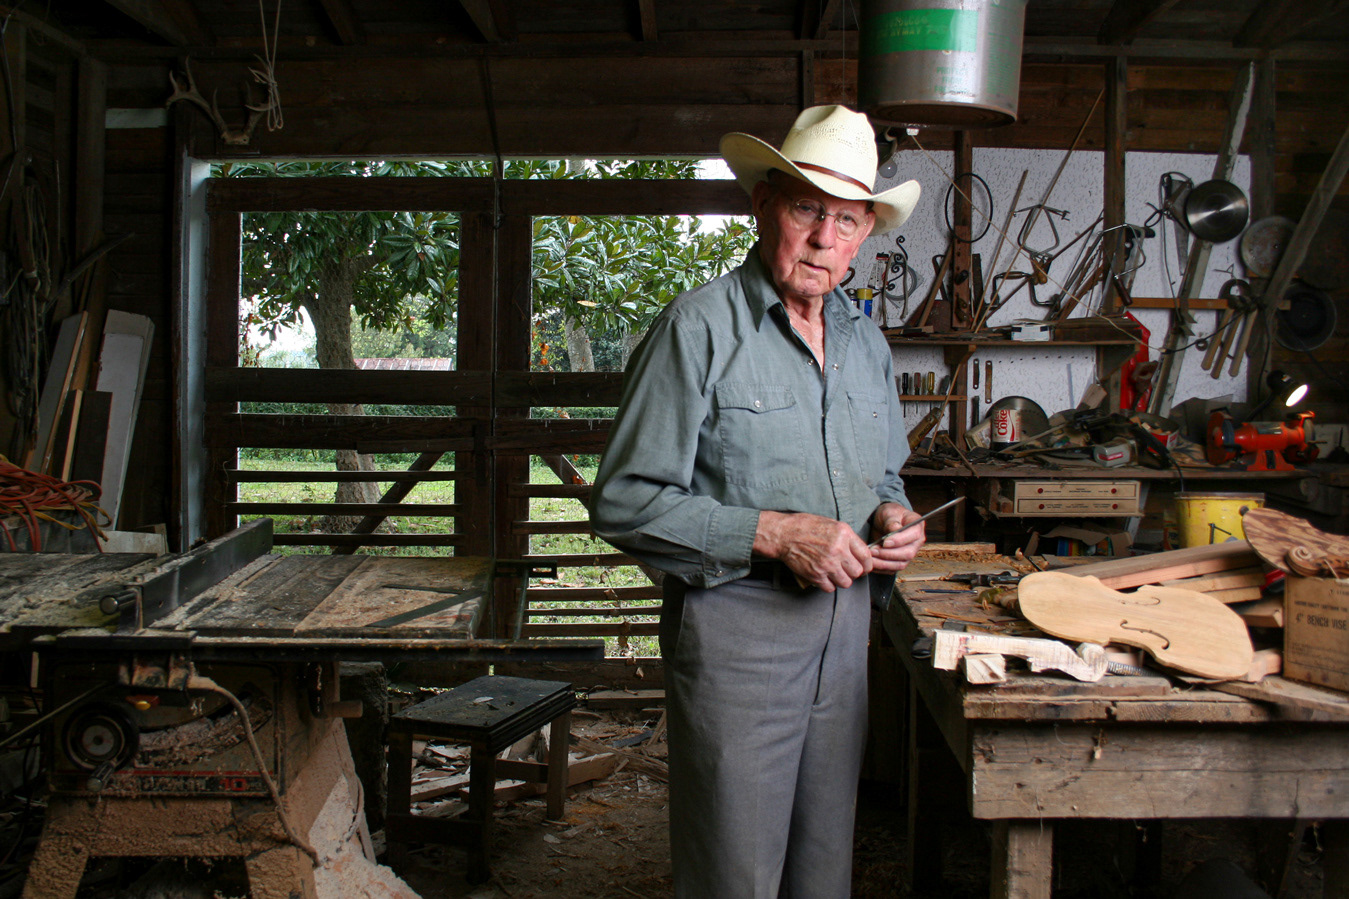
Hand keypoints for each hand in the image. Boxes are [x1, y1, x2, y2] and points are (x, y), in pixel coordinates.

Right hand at [754, 510, 872, 591]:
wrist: (784, 534)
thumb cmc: (806, 526)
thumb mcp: (831, 524)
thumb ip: (847, 538)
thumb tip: (860, 552)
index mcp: (844, 534)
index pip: (866, 556)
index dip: (867, 564)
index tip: (864, 567)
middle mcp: (838, 550)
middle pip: (857, 572)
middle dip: (853, 572)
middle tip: (846, 569)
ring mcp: (827, 564)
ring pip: (846, 583)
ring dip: (841, 579)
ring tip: (834, 573)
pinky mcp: (816, 575)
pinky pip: (830, 588)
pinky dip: (828, 585)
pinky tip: (824, 576)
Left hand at [868, 502, 924, 572]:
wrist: (884, 521)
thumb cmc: (890, 514)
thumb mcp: (889, 512)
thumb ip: (892, 521)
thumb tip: (895, 530)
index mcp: (917, 527)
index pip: (913, 536)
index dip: (899, 540)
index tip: (885, 541)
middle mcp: (916, 542)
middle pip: (908, 553)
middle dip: (889, 554)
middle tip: (873, 550)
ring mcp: (909, 553)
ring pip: (900, 564)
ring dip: (883, 563)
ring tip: (870, 557)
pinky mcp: (900, 561)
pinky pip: (892, 569)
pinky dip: (881, 568)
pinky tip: (871, 562)